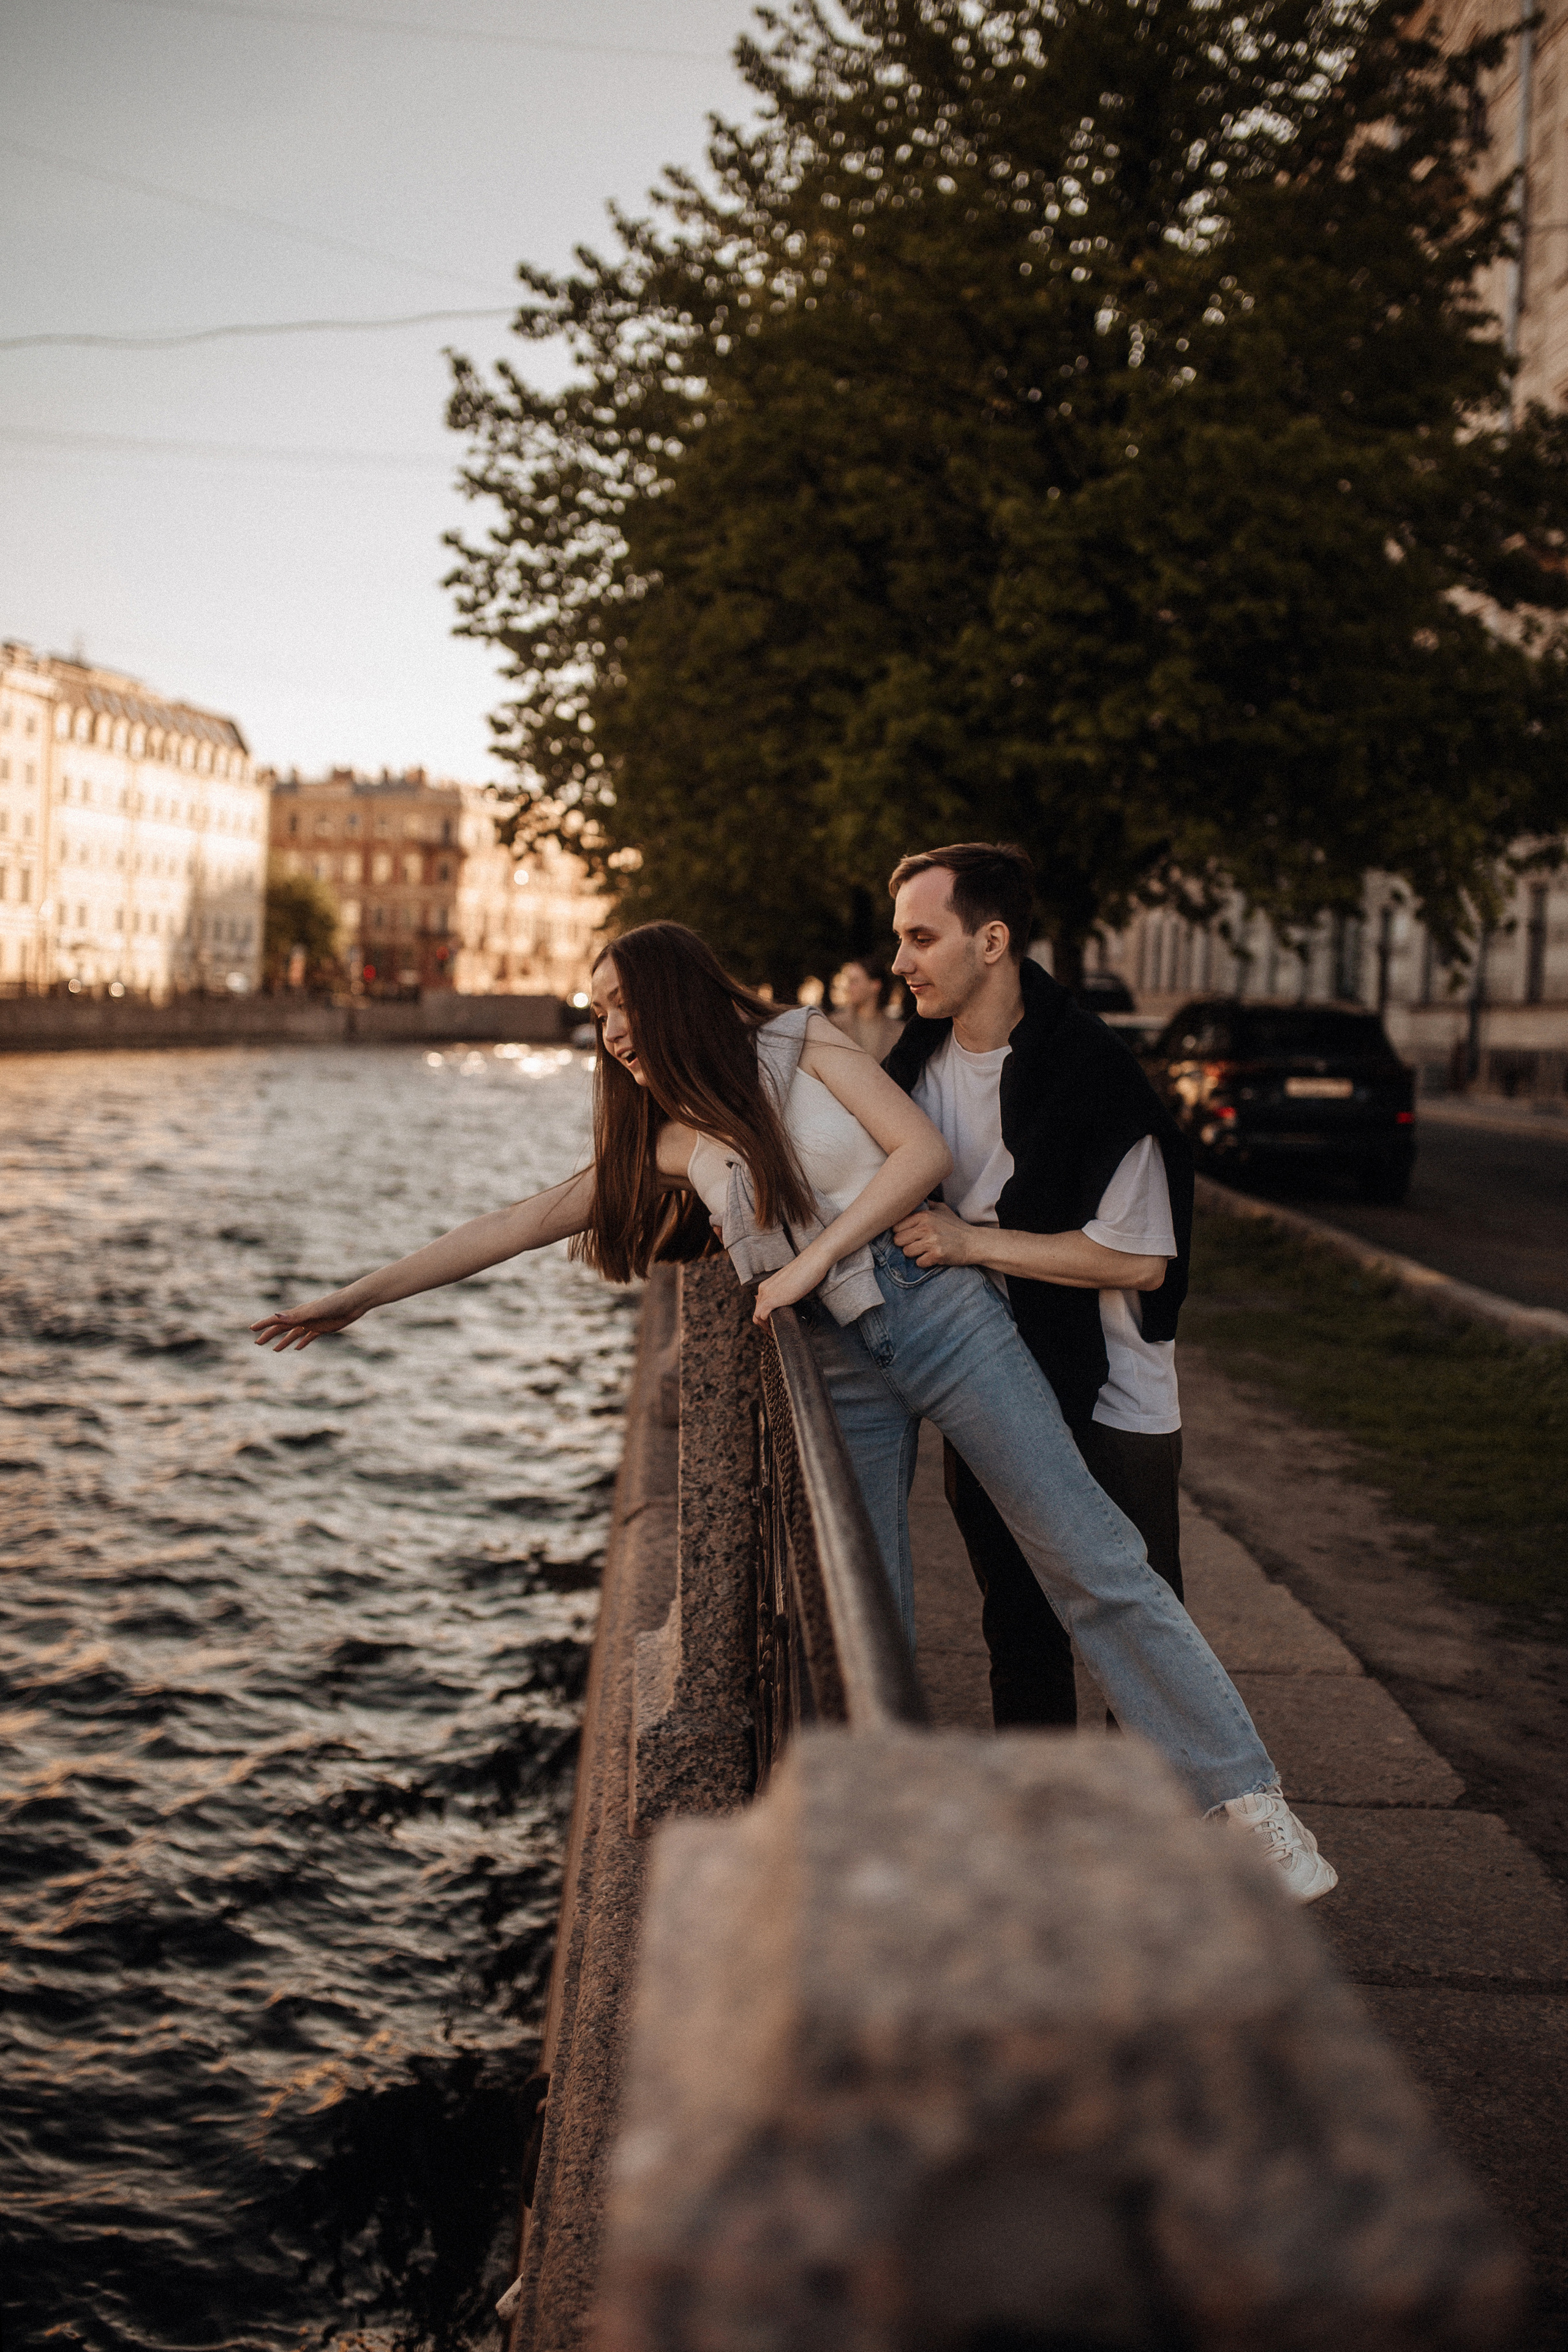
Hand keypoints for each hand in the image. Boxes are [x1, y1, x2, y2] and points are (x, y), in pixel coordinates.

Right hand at [249, 1290, 366, 1352]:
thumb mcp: (314, 1311)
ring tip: (275, 1350)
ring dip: (284, 1341)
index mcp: (298, 1313)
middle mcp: (303, 1318)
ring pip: (294, 1334)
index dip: (264, 1324)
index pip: (277, 1320)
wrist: (353, 1302)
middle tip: (258, 1343)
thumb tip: (277, 1317)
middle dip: (269, 1335)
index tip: (252, 1329)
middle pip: (282, 1328)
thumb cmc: (334, 1304)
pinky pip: (309, 1337)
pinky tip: (297, 1348)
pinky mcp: (323, 1328)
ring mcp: (312, 1323)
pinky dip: (302, 1342)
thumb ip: (296, 1316)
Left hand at [752, 1253, 824, 1324]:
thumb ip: (785, 1293)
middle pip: (756, 1312)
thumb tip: (788, 1303)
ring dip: (765, 1326)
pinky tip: (777, 1327)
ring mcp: (766, 1294)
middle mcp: (763, 1289)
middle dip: (764, 1324)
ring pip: (757, 1317)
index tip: (773, 1324)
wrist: (810, 1263)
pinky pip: (762, 1316)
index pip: (759, 1306)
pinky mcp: (772, 1299)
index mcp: (766, 1285)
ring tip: (774, 1332)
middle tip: (773, 1331)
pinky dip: (768, 1324)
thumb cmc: (805, 1272)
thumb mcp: (791, 1284)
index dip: (765, 1317)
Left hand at [892, 1200, 975, 1268]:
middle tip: (917, 1244)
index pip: (896, 1226)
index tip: (910, 1235)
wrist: (974, 1242)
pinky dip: (924, 1262)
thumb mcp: (942, 1209)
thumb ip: (926, 1204)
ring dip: (914, 1254)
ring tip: (925, 1251)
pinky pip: (919, 1262)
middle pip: (898, 1240)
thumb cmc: (956, 1226)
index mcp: (924, 1215)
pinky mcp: (936, 1254)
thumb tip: (910, 1198)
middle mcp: (925, 1227)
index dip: (901, 1232)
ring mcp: (931, 1241)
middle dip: (905, 1244)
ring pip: (906, 1252)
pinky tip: (932, 1257)